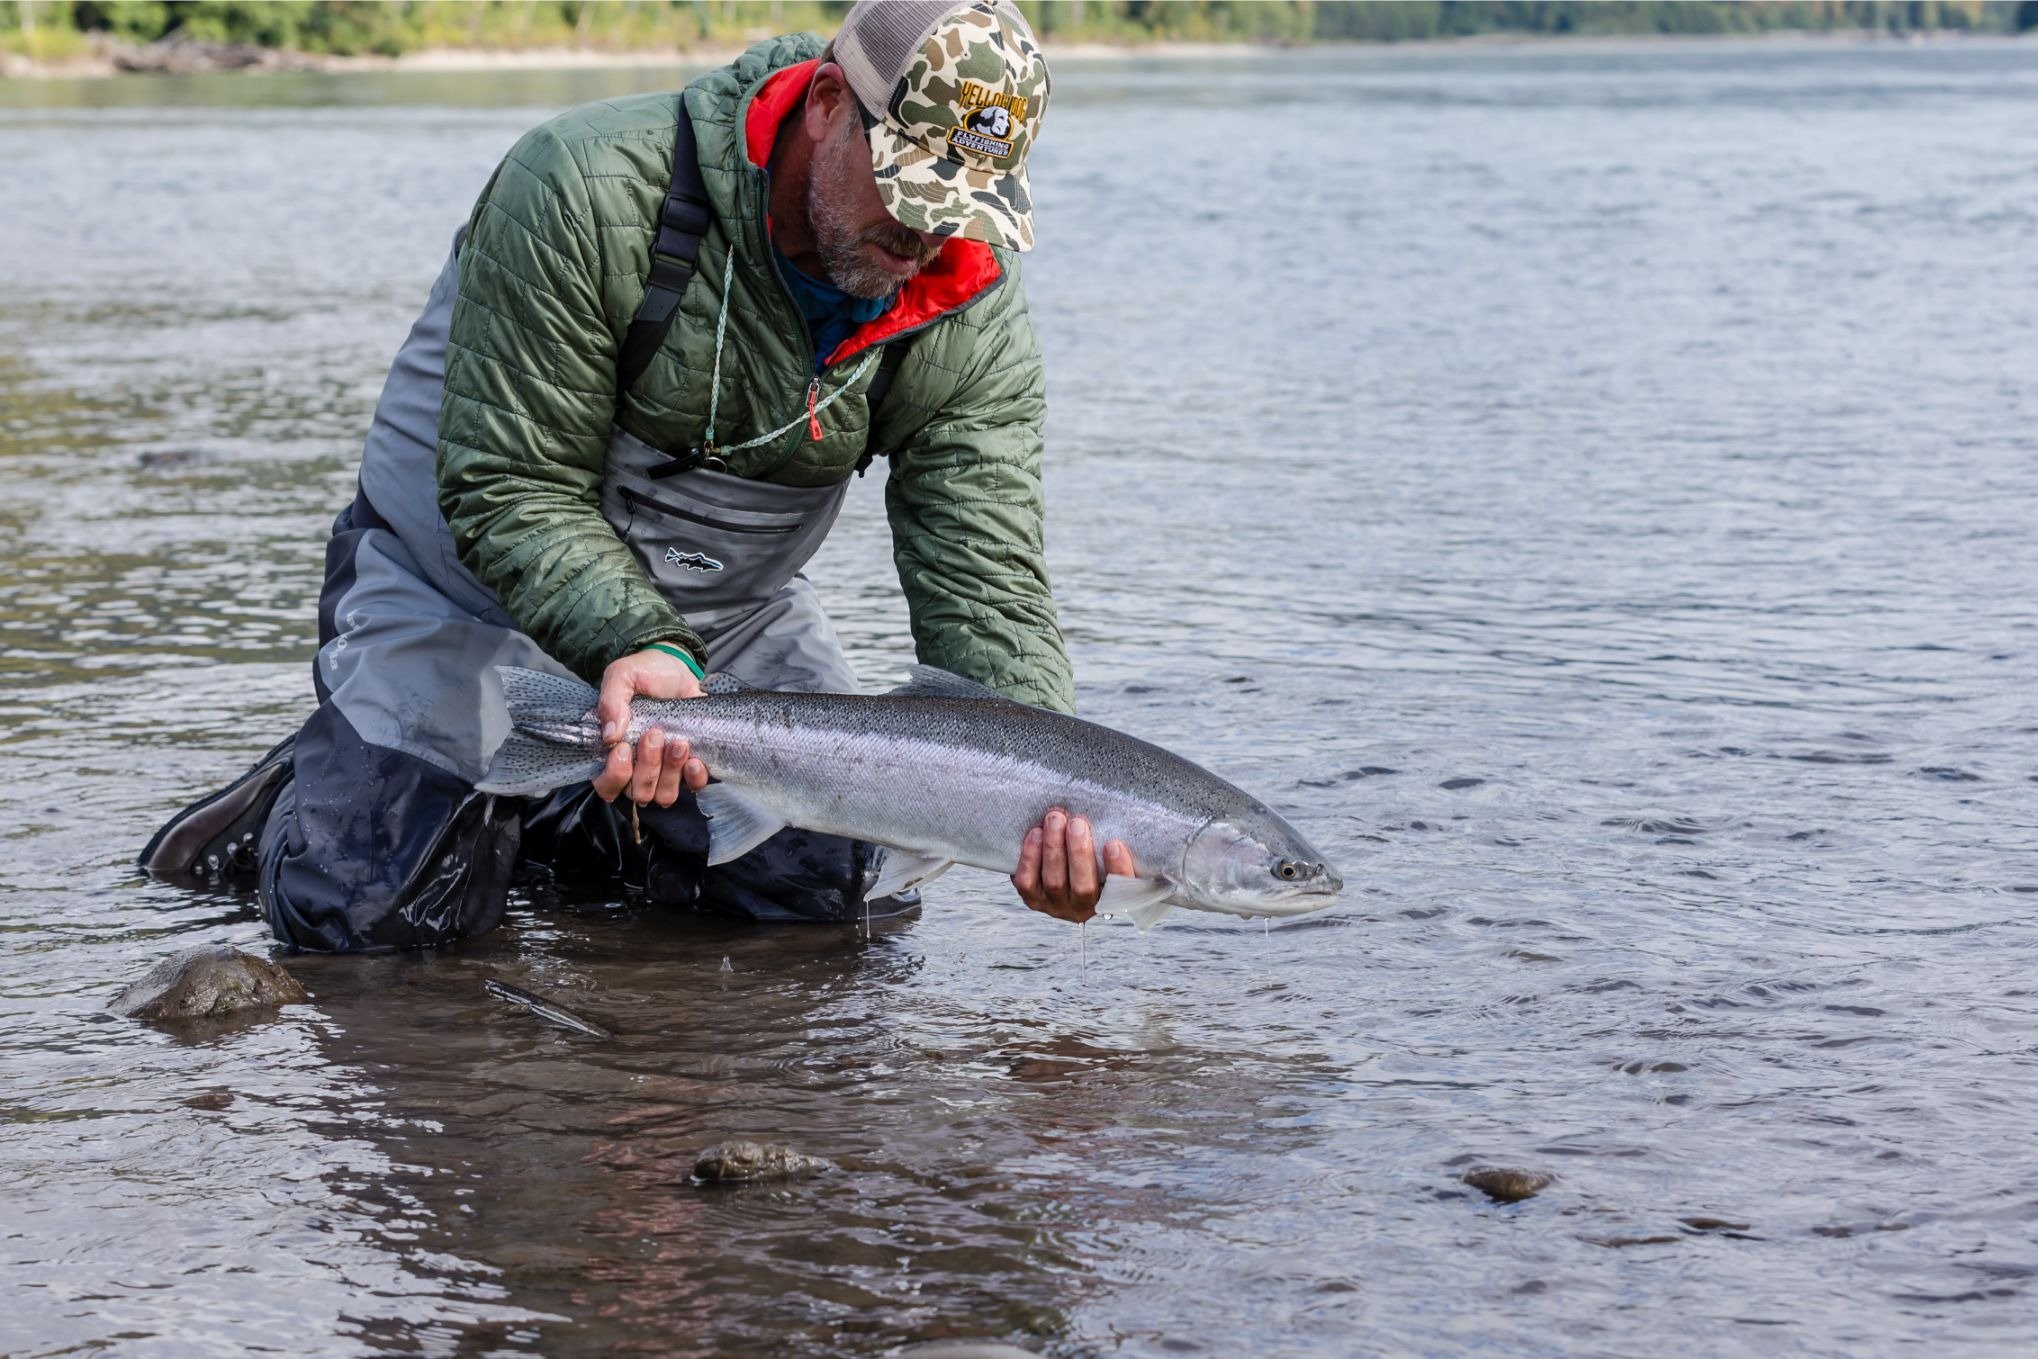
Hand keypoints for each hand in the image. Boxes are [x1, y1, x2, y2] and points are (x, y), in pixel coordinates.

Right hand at [591, 647, 710, 805]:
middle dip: (648, 766)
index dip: (615, 775)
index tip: (624, 748)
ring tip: (678, 742)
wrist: (676, 667)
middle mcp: (637, 767)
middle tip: (654, 734)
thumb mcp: (622, 676)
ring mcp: (665, 770)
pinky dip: (694, 776)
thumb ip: (611, 702)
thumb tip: (610, 735)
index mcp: (614, 752)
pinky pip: (693, 786)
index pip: (607, 785)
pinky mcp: (689, 765)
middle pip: (638, 792)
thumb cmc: (644, 673)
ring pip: (664, 794)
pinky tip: (694, 757)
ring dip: (671, 771)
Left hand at [1011, 806, 1135, 923]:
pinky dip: (1030, 857)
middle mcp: (1084, 909)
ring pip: (1055, 882)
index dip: (1119, 869)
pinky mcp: (1033, 898)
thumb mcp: (1108, 853)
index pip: (1121, 890)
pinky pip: (1028, 881)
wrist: (1060, 867)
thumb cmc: (1091, 854)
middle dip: (1079, 853)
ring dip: (1054, 848)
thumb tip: (1115, 816)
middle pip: (1084, 888)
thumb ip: (1114, 842)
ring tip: (1055, 819)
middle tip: (1077, 824)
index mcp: (1111, 899)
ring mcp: (1056, 905)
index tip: (1114, 844)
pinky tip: (1035, 833)